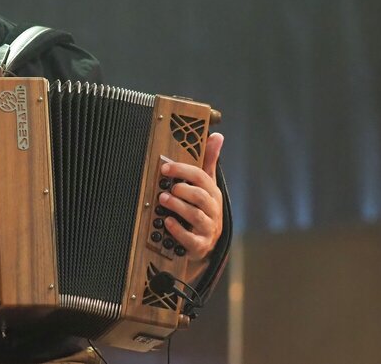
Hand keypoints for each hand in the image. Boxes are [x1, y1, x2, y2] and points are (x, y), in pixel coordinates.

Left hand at [158, 132, 223, 260]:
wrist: (205, 242)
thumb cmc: (203, 209)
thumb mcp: (206, 185)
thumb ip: (208, 162)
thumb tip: (217, 135)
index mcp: (212, 194)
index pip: (201, 177)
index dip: (182, 170)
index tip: (165, 168)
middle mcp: (213, 211)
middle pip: (200, 196)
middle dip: (182, 190)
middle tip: (166, 188)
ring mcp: (208, 228)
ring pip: (195, 215)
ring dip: (177, 206)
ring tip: (163, 200)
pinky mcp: (200, 245)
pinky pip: (190, 238)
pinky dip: (178, 230)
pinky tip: (167, 223)